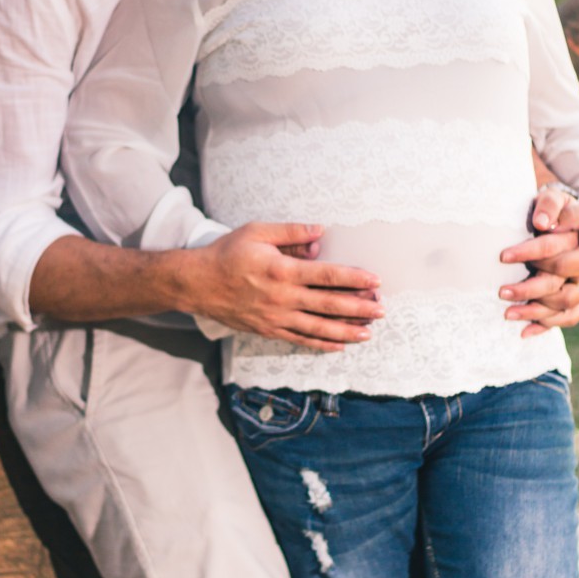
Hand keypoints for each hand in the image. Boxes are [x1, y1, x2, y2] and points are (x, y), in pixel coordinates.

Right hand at [187, 222, 382, 350]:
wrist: (196, 283)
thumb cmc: (227, 253)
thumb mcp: (257, 232)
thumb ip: (291, 232)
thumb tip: (321, 232)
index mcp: (282, 270)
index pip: (327, 276)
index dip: (354, 279)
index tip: (375, 281)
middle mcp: (282, 297)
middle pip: (329, 305)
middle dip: (359, 308)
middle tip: (382, 309)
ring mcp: (275, 317)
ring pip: (318, 328)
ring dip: (346, 331)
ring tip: (368, 333)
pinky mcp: (268, 329)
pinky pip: (300, 339)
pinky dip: (321, 344)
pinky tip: (339, 345)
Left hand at [499, 200, 578, 335]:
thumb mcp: (575, 206)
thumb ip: (556, 207)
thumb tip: (540, 223)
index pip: (558, 260)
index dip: (530, 256)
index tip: (503, 256)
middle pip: (561, 292)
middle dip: (529, 292)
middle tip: (501, 290)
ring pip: (564, 310)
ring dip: (534, 313)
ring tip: (506, 313)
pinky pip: (568, 319)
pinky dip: (546, 327)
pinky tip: (524, 332)